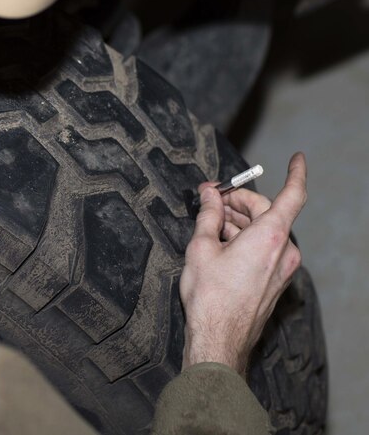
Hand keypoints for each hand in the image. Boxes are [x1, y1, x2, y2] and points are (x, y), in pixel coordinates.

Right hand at [180, 153, 306, 375]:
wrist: (218, 339)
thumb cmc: (210, 297)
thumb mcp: (200, 247)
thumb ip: (208, 215)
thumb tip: (209, 195)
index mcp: (270, 237)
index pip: (293, 195)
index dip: (296, 173)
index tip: (297, 158)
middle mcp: (284, 251)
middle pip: (268, 211)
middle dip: (240, 201)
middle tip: (212, 199)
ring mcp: (283, 269)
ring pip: (265, 231)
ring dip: (240, 221)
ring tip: (209, 222)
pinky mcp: (276, 282)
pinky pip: (266, 249)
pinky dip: (246, 239)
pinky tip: (220, 242)